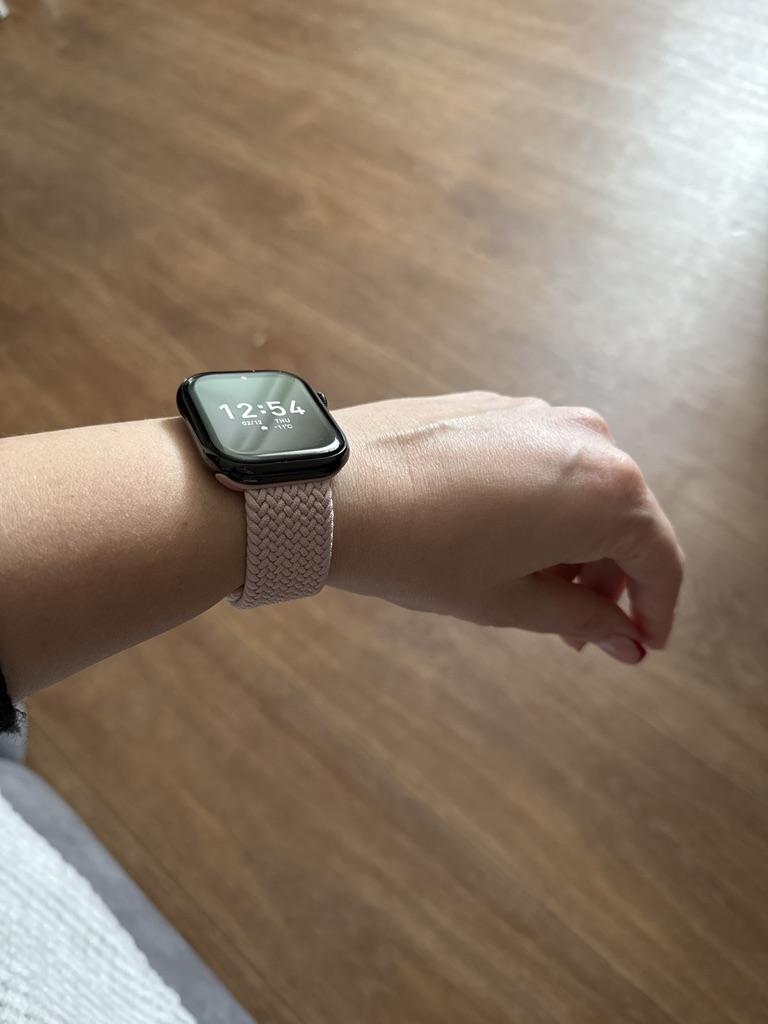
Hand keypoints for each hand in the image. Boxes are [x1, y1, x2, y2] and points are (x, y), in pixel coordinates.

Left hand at [329, 392, 683, 663]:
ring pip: (584, 492)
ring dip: (575, 546)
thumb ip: (582, 617)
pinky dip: (544, 509)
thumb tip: (625, 637)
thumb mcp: (510, 600)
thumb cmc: (418, 550)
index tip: (641, 644)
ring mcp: (541, 416)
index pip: (660, 559)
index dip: (656, 610)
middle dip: (609, 582)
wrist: (332, 489)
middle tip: (582, 633)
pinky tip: (508, 544)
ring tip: (540, 594)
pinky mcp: (501, 409)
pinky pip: (545, 466)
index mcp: (607, 491)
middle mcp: (588, 439)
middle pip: (625, 521)